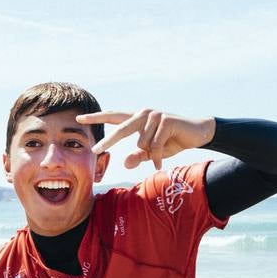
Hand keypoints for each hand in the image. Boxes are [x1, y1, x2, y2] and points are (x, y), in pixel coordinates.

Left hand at [81, 109, 215, 170]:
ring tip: (162, 152)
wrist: (197, 134)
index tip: (79, 118)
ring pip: (142, 143)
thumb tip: (124, 163)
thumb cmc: (172, 142)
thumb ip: (138, 156)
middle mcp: (143, 113)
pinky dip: (158, 157)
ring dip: (151, 153)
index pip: (113, 117)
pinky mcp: (165, 120)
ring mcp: (154, 115)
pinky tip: (161, 162)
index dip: (96, 117)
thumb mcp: (152, 152)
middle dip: (108, 141)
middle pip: (121, 129)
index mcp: (137, 119)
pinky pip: (154, 146)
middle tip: (95, 150)